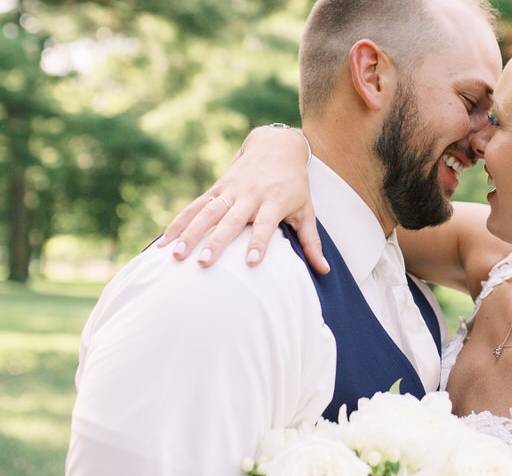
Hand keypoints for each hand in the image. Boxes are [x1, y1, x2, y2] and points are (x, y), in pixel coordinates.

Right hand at [156, 126, 329, 273]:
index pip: (266, 224)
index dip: (259, 242)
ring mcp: (230, 190)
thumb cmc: (295, 185)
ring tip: (176, 255)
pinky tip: (164, 242)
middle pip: (231, 220)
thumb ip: (312, 242)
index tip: (253, 263)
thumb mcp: (307, 210)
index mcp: (274, 201)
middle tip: (203, 262)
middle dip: (217, 241)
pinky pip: (194, 206)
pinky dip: (179, 222)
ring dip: (190, 233)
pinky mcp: (217, 188)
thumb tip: (325, 271)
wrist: (276, 147)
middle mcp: (250, 195)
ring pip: (207, 213)